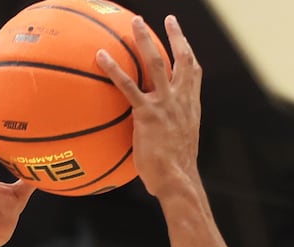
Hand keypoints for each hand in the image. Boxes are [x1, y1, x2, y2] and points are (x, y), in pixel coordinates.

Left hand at [96, 15, 202, 199]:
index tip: (184, 41)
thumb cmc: (174, 173)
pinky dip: (113, 69)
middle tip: (168, 19)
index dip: (189, 54)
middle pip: (181, 59)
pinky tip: (100, 57)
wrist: (177, 179)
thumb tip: (153, 139)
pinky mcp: (147, 113)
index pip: (193, 74)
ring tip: (136, 22)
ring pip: (155, 63)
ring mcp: (164, 104)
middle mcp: (180, 100)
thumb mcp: (176, 147)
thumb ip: (166, 134)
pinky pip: (127, 86)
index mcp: (190, 106)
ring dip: (145, 40)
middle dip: (175, 36)